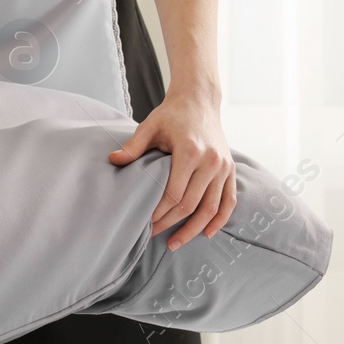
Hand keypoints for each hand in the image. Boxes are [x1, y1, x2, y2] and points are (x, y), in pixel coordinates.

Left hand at [108, 91, 235, 250]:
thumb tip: (112, 160)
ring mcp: (223, 167)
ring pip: (211, 208)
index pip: (174, 194)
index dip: (159, 213)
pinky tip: (206, 233)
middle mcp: (211, 161)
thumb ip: (133, 146)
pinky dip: (219, 219)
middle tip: (153, 236)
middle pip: (191, 205)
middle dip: (171, 224)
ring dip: (194, 229)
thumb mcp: (150, 126)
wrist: (199, 100)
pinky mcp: (230, 169)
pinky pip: (228, 200)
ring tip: (175, 243)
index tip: (144, 223)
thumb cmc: (172, 114)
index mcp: (190, 152)